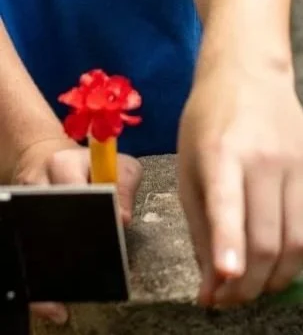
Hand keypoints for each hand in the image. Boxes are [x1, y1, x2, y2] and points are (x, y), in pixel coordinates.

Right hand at [11, 136, 141, 325]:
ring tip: (71, 290)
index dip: (93, 214)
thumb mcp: (118, 164)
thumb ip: (125, 184)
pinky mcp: (18, 223)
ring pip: (33, 240)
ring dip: (52, 268)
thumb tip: (123, 219)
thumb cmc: (90, 166)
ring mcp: (21, 207)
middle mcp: (36, 185)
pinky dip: (40, 280)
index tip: (111, 229)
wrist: (48, 158)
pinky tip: (53, 304)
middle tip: (91, 266)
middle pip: (49, 220)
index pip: (74, 191)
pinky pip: (26, 253)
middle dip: (70, 246)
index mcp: (61, 164)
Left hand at [177, 66, 302, 307]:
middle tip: (232, 300)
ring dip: (280, 277)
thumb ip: (202, 234)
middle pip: (267, 240)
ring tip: (259, 283)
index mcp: (223, 154)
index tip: (227, 281)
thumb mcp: (190, 173)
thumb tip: (214, 293)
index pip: (228, 204)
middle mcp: (267, 156)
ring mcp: (301, 159)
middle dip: (248, 286)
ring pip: (301, 241)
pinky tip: (290, 254)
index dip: (229, 246)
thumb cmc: (210, 125)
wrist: (248, 74)